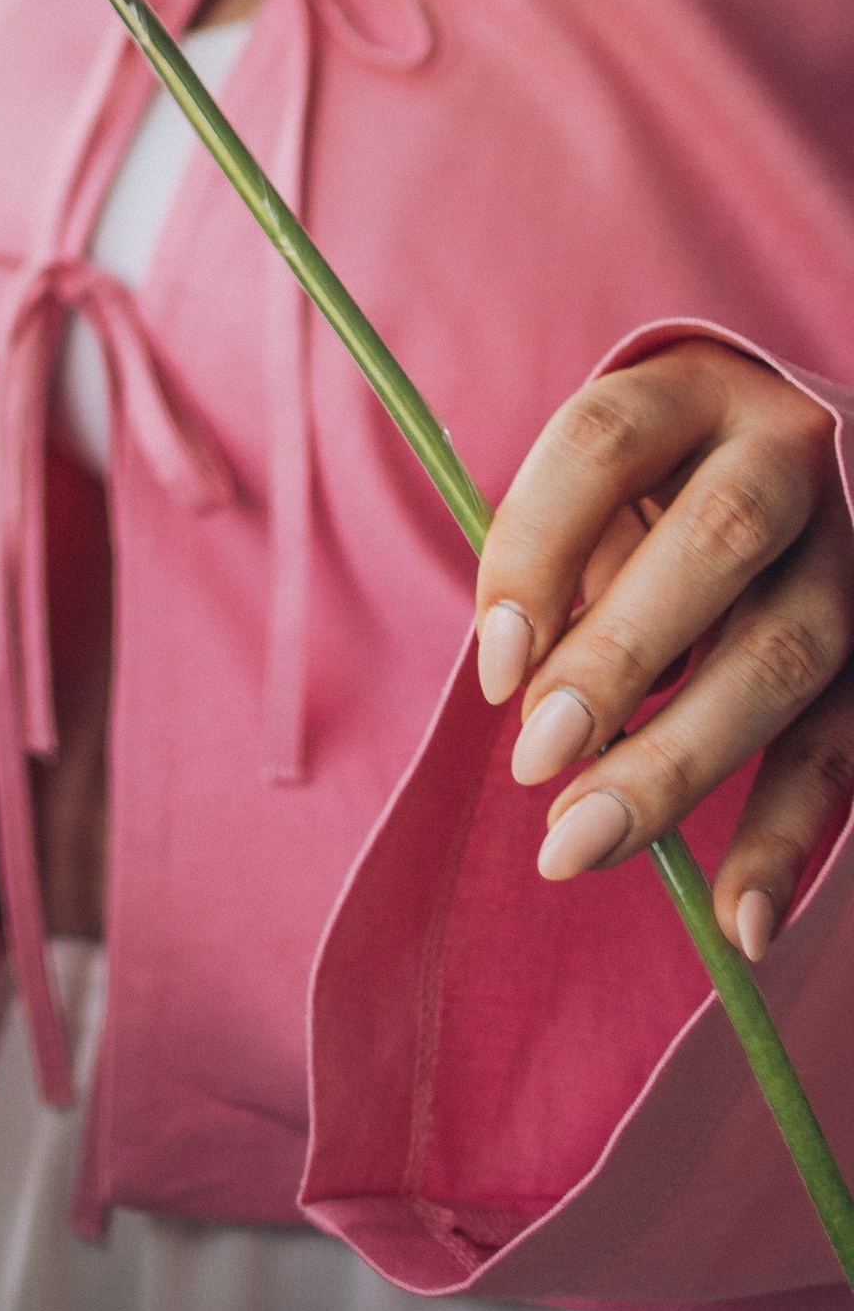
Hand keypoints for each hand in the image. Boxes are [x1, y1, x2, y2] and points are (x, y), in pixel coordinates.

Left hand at [476, 341, 853, 959]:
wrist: (781, 460)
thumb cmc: (653, 488)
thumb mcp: (597, 490)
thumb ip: (560, 561)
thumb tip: (532, 694)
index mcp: (689, 390)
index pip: (604, 444)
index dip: (539, 550)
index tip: (492, 671)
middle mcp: (789, 452)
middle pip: (717, 545)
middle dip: (620, 659)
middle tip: (537, 762)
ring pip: (791, 652)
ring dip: (684, 760)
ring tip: (584, 844)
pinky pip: (846, 747)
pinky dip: (787, 838)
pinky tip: (737, 920)